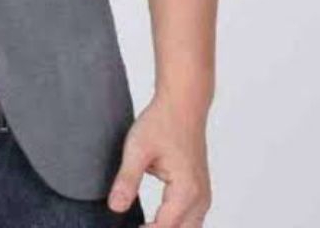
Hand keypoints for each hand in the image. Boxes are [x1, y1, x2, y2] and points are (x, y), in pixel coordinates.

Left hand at [108, 93, 211, 226]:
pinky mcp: (200, 189)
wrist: (183, 104)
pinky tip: (154, 220)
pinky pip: (191, 218)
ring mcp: (203, 194)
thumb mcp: (137, 149)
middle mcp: (200, 198)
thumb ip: (127, 180)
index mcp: (186, 191)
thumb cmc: (161, 122)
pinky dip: (175, 223)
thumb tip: (115, 208)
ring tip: (141, 225)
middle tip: (135, 225)